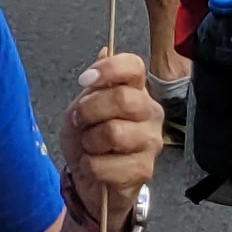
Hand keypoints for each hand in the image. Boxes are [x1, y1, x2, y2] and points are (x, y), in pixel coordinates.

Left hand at [61, 51, 161, 215]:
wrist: (91, 181)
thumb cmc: (90, 140)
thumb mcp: (83, 107)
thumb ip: (94, 84)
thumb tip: (104, 50)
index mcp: (137, 91)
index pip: (133, 66)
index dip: (107, 69)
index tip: (84, 80)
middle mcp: (151, 112)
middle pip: (121, 99)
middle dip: (88, 111)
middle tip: (79, 122)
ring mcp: (151, 142)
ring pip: (112, 132)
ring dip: (89, 142)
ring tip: (90, 147)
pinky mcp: (145, 170)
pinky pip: (105, 164)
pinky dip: (90, 166)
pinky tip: (96, 167)